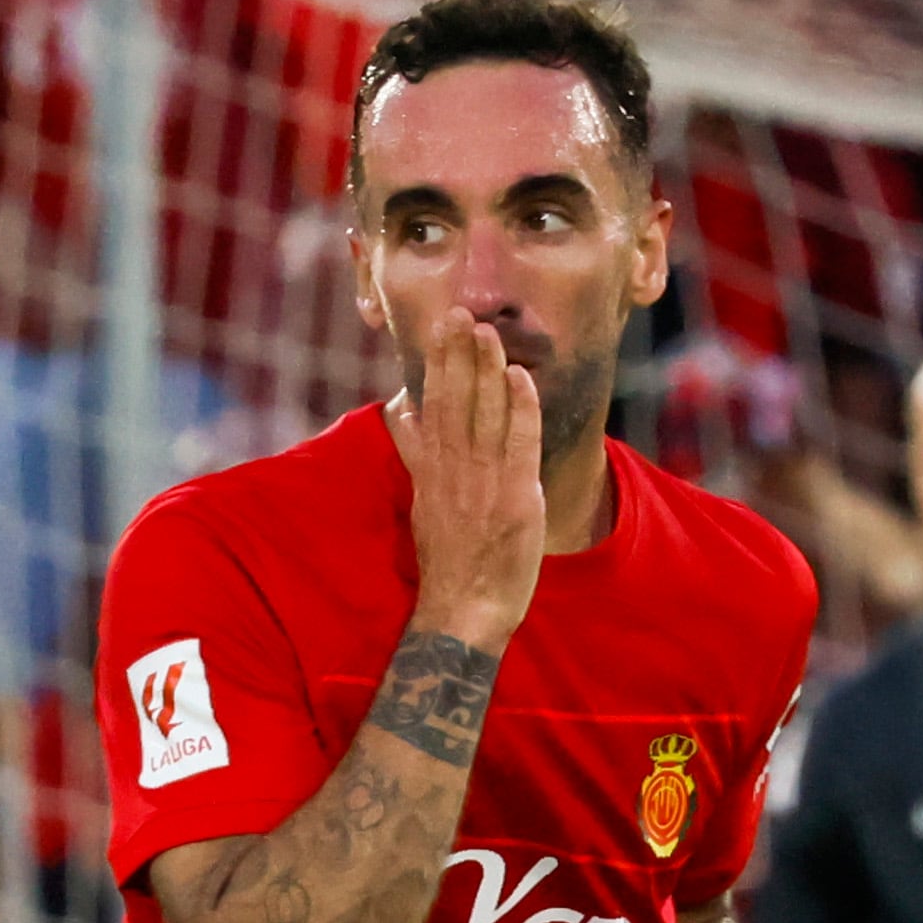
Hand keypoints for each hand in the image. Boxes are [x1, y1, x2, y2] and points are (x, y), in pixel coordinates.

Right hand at [398, 308, 546, 650]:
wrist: (464, 611)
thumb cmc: (448, 561)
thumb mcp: (422, 502)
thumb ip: (415, 455)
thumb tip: (402, 415)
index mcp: (432, 469)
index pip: (434, 403)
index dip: (439, 362)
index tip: (442, 325)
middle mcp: (454, 470)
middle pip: (454, 400)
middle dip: (458, 354)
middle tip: (461, 312)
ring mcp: (484, 483)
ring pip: (484, 415)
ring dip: (487, 370)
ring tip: (488, 330)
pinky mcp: (515, 499)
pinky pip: (519, 444)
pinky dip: (520, 409)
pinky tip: (520, 377)